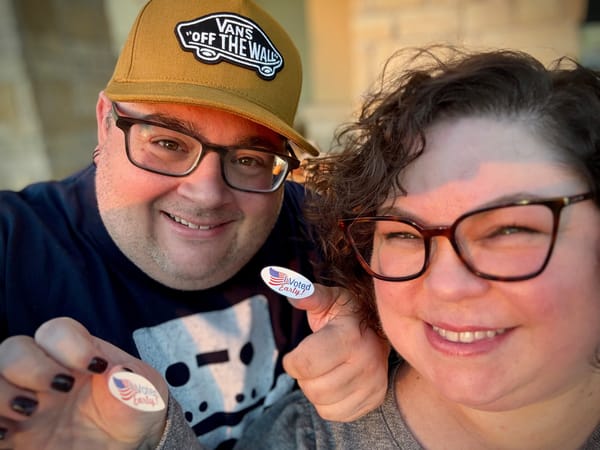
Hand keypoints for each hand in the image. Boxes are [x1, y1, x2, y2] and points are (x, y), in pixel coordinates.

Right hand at [0, 317, 168, 448]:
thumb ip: (134, 385)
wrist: (125, 445)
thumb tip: (118, 372)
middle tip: (61, 389)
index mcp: (76, 354)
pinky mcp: (11, 431)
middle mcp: (43, 372)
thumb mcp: (145, 398)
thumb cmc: (133, 410)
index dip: (70, 344)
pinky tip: (7, 434)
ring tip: (28, 412)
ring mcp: (23, 399)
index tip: (96, 367)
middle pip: (14, 349)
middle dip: (32, 366)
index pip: (57, 331)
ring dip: (1, 392)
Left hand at [283, 284, 389, 421]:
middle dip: (303, 376)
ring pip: (322, 403)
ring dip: (315, 389)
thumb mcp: (328, 299)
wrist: (379, 328)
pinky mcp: (375, 398)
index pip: (305, 364)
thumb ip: (308, 296)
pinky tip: (334, 383)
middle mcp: (366, 361)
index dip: (291, 361)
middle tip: (313, 361)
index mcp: (349, 335)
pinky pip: (335, 414)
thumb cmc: (346, 313)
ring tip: (325, 370)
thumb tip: (293, 293)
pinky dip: (327, 403)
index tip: (295, 353)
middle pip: (312, 388)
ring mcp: (373, 383)